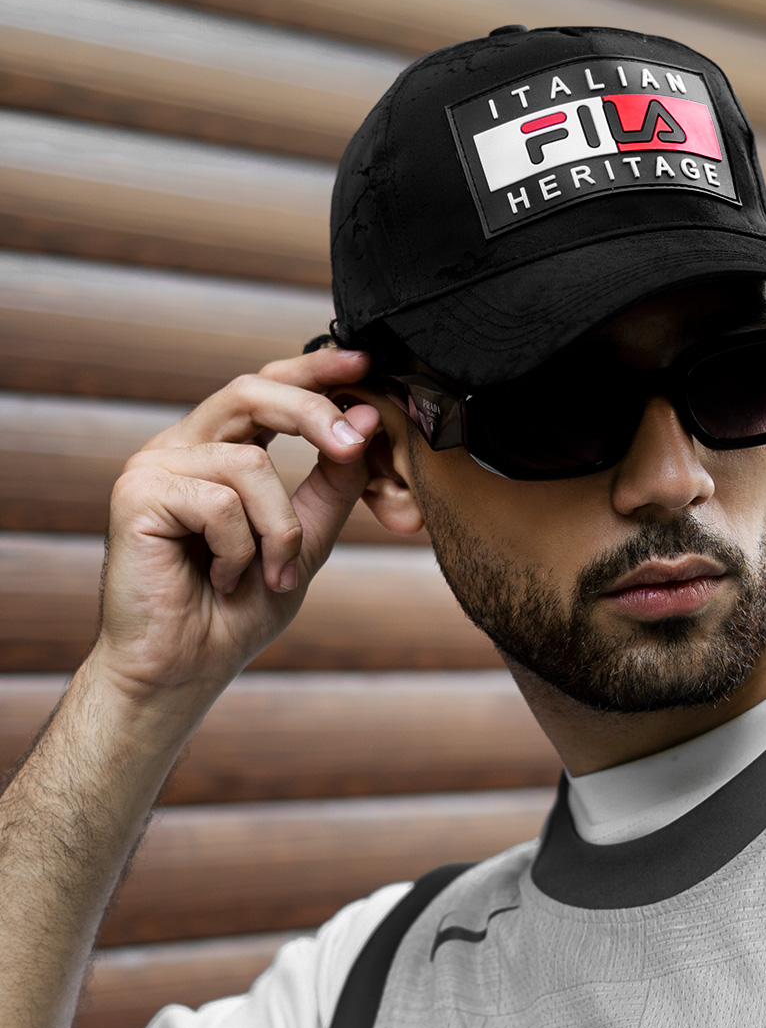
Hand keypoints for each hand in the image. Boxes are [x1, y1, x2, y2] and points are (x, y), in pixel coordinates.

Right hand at [92, 347, 380, 697]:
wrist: (186, 667)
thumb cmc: (238, 607)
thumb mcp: (306, 538)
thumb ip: (334, 483)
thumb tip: (366, 421)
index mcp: (221, 449)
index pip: (268, 387)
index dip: (314, 368)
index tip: (363, 361)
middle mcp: (185, 446)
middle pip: (254, 393)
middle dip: (315, 415)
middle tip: (355, 445)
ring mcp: (155, 465)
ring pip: (250, 464)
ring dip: (279, 530)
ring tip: (268, 574)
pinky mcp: (136, 494)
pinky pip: (221, 502)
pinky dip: (241, 549)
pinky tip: (220, 578)